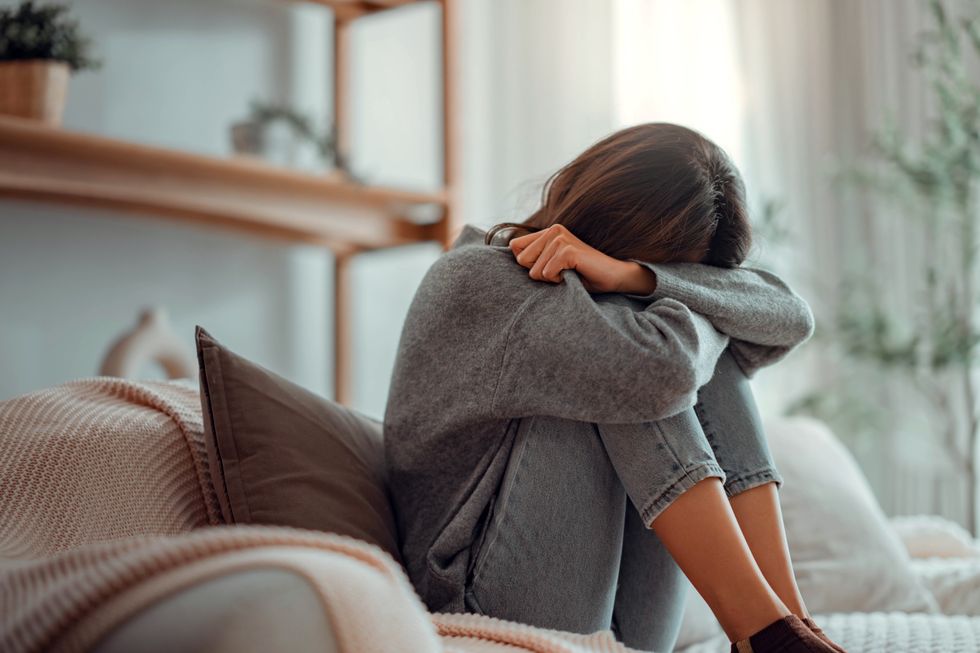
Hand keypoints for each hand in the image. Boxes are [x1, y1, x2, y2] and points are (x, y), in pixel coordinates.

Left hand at [508, 224, 657, 294]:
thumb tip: (511, 260)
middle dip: (539, 273)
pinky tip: (574, 274)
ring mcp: (560, 239)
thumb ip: (535, 259)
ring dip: (552, 279)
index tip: (550, 267)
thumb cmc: (582, 275)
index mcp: (548, 232)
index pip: (515, 247)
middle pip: (521, 260)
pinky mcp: (567, 250)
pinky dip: (559, 281)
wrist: (613, 277)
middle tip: (561, 271)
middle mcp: (553, 230)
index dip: (528, 264)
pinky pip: (547, 274)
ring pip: (534, 271)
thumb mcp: (553, 265)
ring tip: (570, 272)